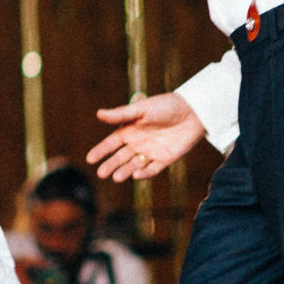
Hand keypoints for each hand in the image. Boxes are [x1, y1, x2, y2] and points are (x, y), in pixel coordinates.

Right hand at [86, 92, 203, 181]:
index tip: (90, 159)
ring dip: (125, 171)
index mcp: (130, 130)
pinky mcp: (165, 159)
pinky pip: (153, 169)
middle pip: (120, 157)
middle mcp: (138, 143)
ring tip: (116, 178)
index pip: (111, 143)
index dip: (101, 151)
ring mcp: (151, 152)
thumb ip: (121, 114)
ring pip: (134, 165)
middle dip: (110, 165)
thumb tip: (98, 114)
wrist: (193, 111)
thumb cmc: (166, 106)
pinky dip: (144, 173)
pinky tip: (136, 175)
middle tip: (101, 174)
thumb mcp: (141, 109)